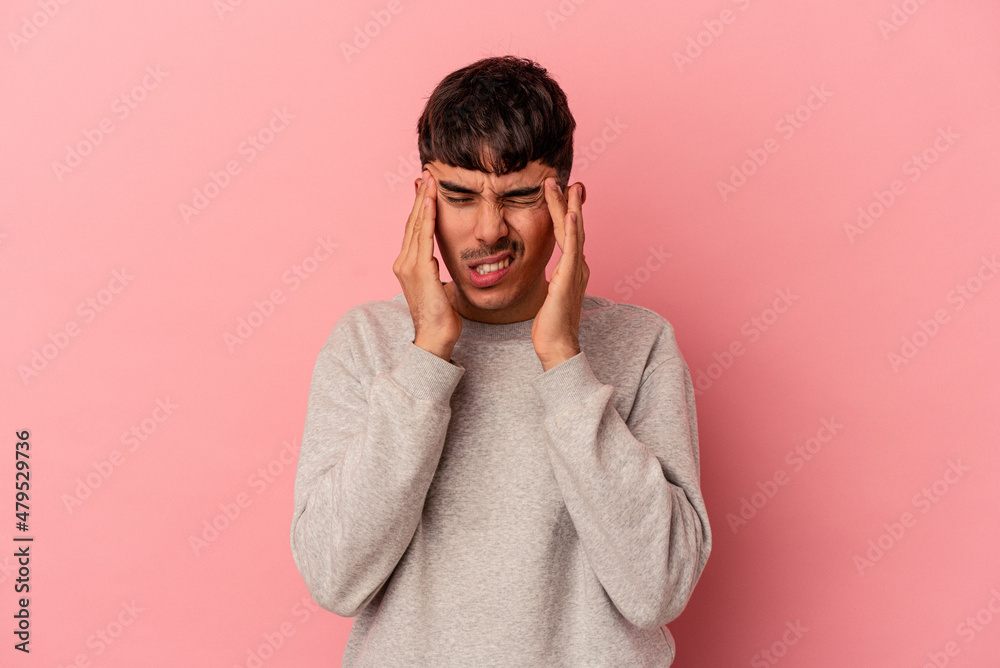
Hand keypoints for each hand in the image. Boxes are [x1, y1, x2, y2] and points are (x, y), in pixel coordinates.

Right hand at [392, 170, 461, 360]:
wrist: (436, 337)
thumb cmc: (441, 316)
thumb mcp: (437, 285)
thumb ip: (435, 269)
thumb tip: (441, 261)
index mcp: (407, 264)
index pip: (414, 228)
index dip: (420, 206)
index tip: (425, 186)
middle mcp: (403, 262)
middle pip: (412, 222)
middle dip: (420, 196)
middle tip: (426, 173)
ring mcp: (409, 267)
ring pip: (416, 226)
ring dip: (424, 201)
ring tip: (429, 180)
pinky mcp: (420, 271)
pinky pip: (424, 238)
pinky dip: (428, 218)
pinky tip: (432, 203)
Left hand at [532, 178, 589, 370]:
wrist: (556, 345)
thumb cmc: (550, 325)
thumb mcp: (549, 295)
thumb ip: (552, 281)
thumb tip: (549, 275)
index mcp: (571, 269)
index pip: (568, 234)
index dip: (565, 212)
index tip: (562, 193)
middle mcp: (577, 266)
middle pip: (574, 227)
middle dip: (569, 202)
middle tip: (565, 180)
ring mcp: (575, 271)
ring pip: (574, 232)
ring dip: (569, 207)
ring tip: (564, 186)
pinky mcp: (568, 278)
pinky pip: (571, 249)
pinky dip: (572, 229)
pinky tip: (570, 214)